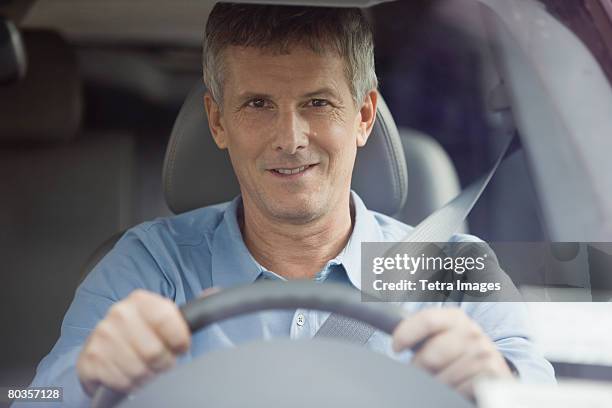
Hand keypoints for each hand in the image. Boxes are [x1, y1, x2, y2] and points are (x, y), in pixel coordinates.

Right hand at [76, 289, 190, 395]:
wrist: (105, 347)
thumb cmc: (142, 333)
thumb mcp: (166, 318)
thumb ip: (191, 309)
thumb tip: (214, 292)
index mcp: (141, 300)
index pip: (166, 318)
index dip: (179, 340)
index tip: (182, 347)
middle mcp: (119, 314)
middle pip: (154, 351)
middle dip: (164, 364)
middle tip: (162, 363)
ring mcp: (101, 336)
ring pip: (138, 370)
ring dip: (147, 377)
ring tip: (146, 369)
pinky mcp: (89, 359)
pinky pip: (119, 382)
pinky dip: (129, 385)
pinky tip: (129, 375)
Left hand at [392, 308, 512, 398]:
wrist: (492, 367)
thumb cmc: (457, 351)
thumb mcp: (442, 335)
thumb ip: (422, 333)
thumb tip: (396, 341)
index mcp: (455, 317)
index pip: (427, 320)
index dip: (406, 334)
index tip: (396, 347)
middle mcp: (471, 332)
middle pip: (430, 356)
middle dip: (419, 369)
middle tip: (420, 372)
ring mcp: (483, 353)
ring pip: (443, 377)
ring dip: (437, 384)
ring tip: (441, 379)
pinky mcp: (492, 375)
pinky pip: (459, 390)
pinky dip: (454, 393)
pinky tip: (456, 387)